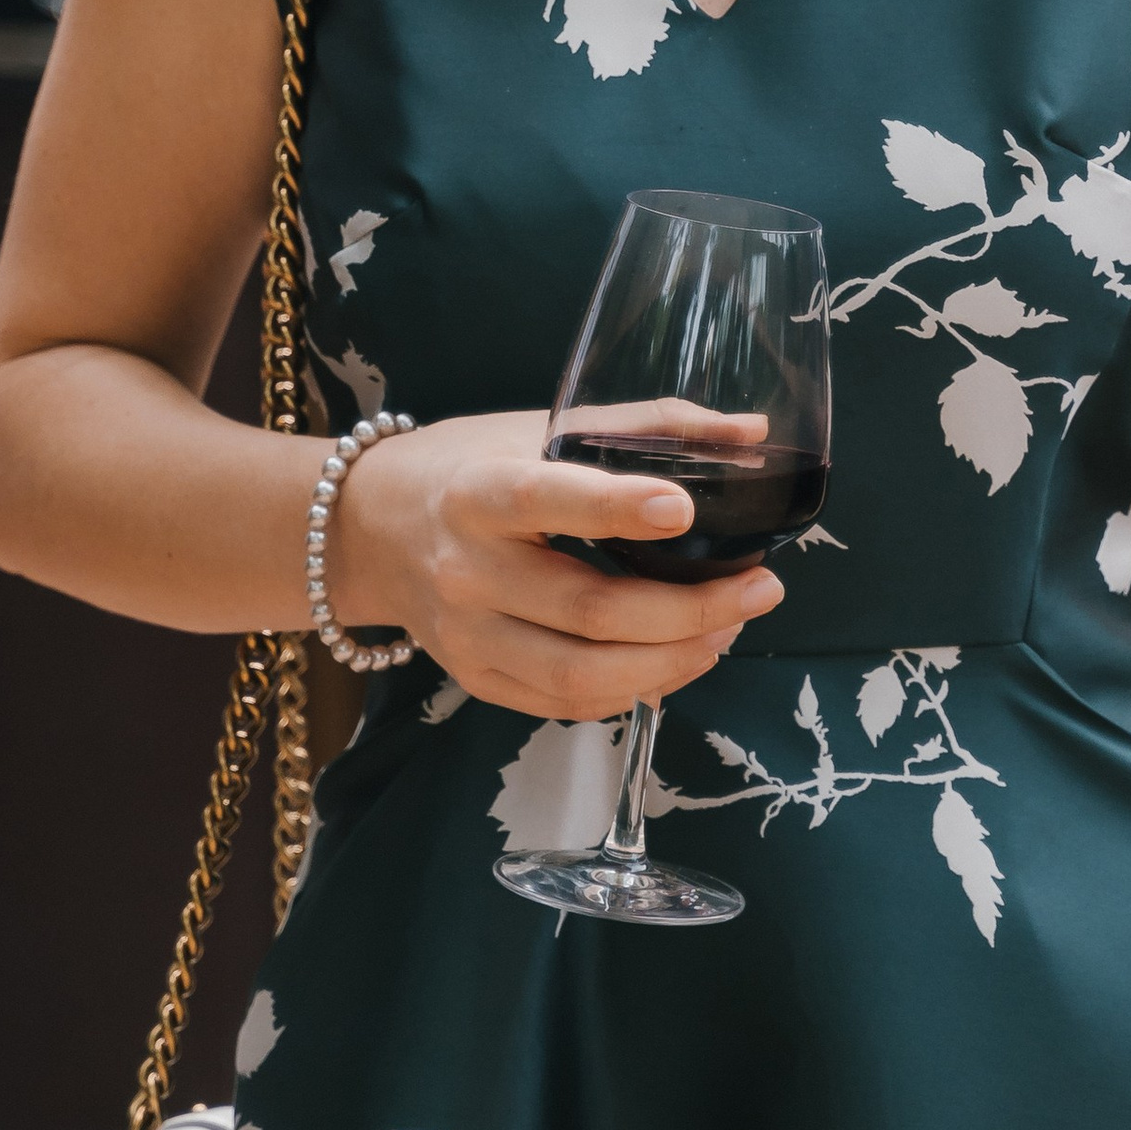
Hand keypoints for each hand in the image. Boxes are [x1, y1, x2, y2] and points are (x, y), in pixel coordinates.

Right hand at [334, 408, 782, 719]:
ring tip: (727, 630)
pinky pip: (565, 704)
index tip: (685, 508)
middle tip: (760, 590)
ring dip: (673, 662)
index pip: (547, 500)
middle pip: (589, 611)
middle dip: (691, 610)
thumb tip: (751, 433)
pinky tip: (677, 660)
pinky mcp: (475, 677)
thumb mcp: (542, 426)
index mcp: (479, 491)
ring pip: (582, 675)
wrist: (371, 526)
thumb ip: (646, 427)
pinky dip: (632, 689)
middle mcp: (466, 570)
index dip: (618, 508)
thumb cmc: (470, 464)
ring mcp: (467, 635)